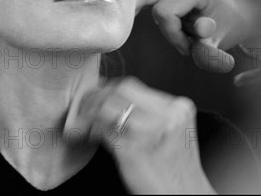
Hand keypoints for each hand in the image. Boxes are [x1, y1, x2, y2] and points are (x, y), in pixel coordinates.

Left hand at [64, 76, 215, 193]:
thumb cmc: (176, 174)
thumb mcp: (171, 134)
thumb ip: (150, 114)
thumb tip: (112, 98)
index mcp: (179, 108)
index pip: (133, 85)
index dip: (107, 90)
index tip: (95, 96)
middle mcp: (168, 116)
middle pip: (119, 91)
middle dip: (95, 97)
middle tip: (83, 106)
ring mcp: (151, 132)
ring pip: (107, 106)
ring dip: (87, 111)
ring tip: (81, 120)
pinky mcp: (133, 151)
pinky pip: (102, 130)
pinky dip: (88, 129)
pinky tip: (84, 134)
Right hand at [136, 0, 260, 72]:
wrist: (241, 12)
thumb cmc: (230, 26)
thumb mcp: (220, 42)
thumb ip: (208, 52)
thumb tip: (196, 53)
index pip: (164, 12)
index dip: (172, 34)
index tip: (189, 46)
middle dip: (154, 20)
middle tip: (175, 38)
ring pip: (145, 0)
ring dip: (161, 22)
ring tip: (183, 30)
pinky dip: (154, 14)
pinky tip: (174, 23)